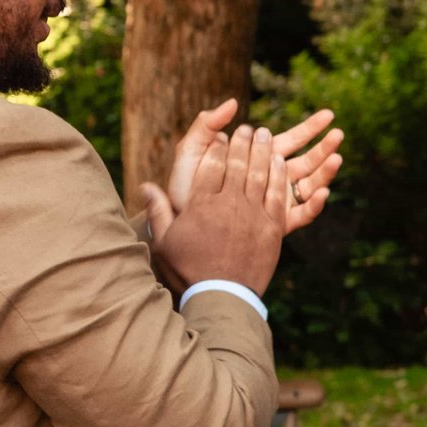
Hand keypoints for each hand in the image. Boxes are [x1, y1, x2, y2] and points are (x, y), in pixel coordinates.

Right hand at [145, 124, 286, 296]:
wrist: (222, 297)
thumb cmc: (188, 270)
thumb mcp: (165, 242)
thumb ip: (157, 211)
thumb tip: (144, 186)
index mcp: (202, 205)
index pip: (211, 166)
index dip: (218, 148)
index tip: (223, 136)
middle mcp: (230, 205)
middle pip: (239, 165)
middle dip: (243, 143)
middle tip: (248, 129)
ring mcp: (254, 215)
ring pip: (261, 174)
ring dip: (264, 152)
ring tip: (266, 135)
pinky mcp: (273, 227)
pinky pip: (279, 194)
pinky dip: (280, 175)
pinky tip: (282, 162)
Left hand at [163, 99, 343, 234]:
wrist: (179, 225)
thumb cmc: (184, 188)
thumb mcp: (191, 153)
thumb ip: (207, 126)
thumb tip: (232, 103)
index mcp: (259, 159)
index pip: (293, 139)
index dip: (312, 127)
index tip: (328, 115)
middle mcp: (273, 180)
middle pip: (308, 161)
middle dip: (325, 146)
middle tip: (339, 133)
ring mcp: (277, 202)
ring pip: (310, 185)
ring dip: (325, 172)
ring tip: (336, 158)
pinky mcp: (276, 224)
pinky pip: (302, 215)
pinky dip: (314, 205)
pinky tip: (322, 193)